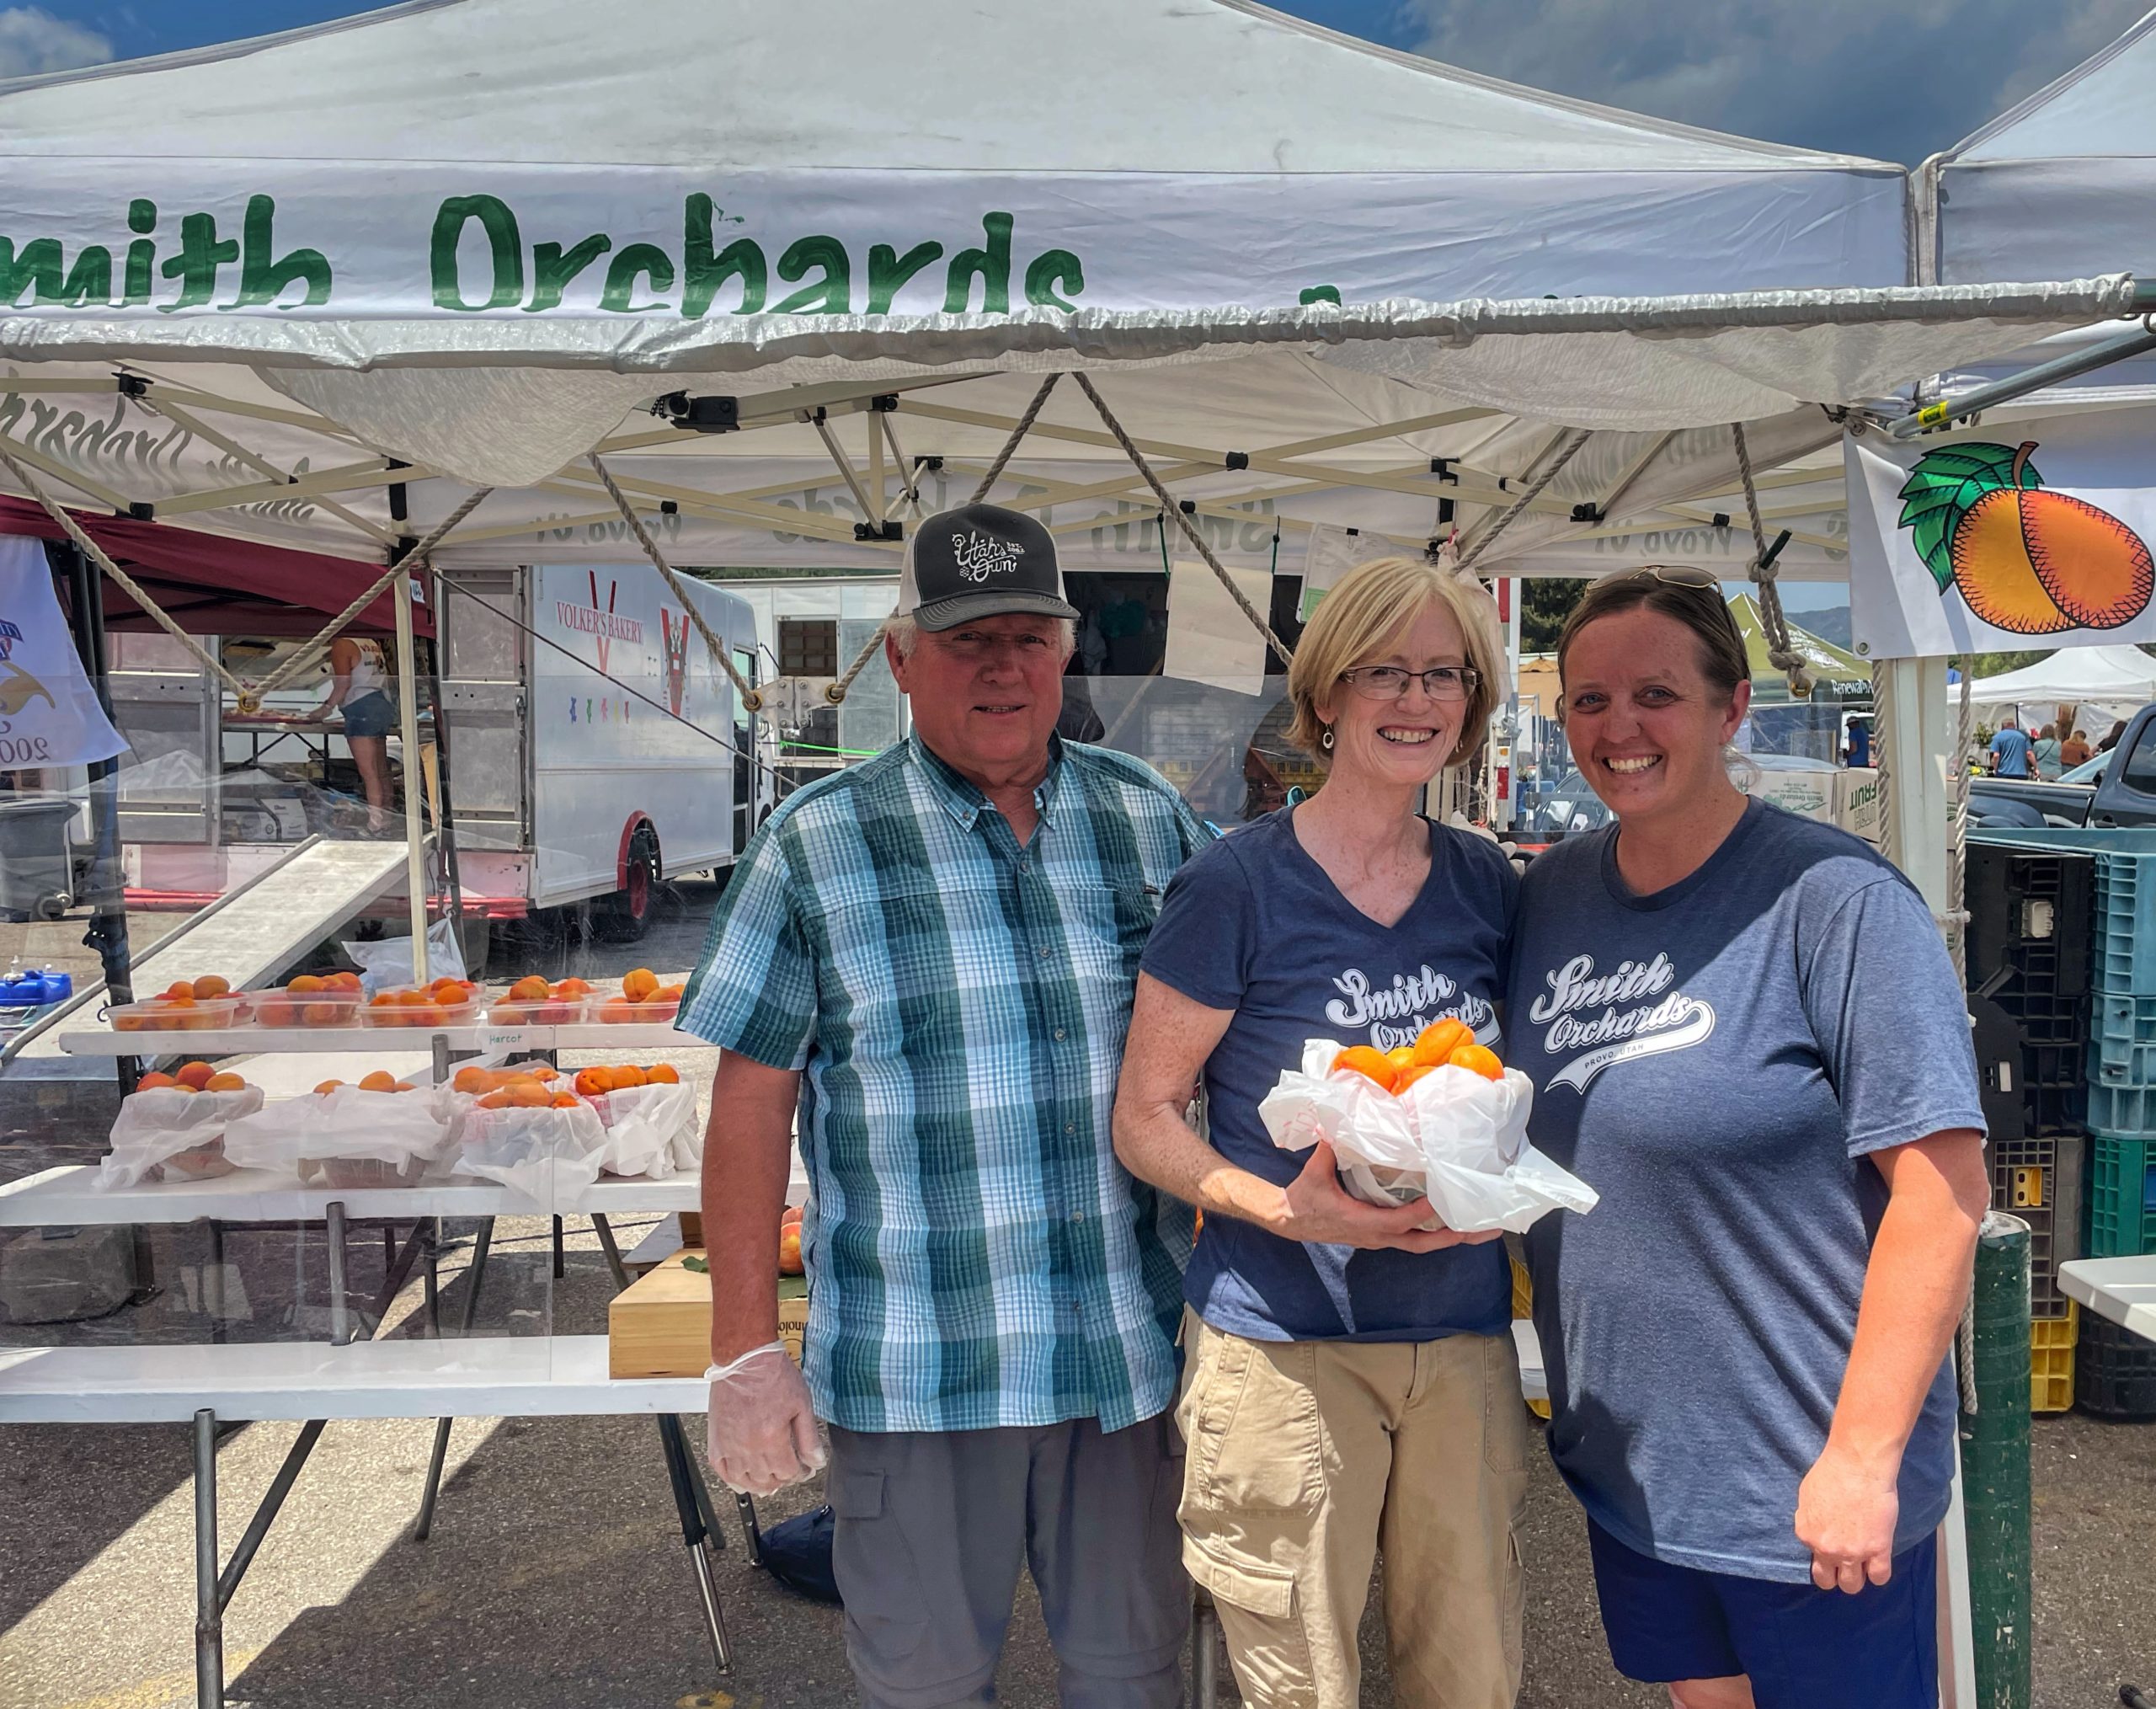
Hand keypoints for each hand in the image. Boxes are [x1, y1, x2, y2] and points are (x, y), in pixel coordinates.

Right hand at [704, 1343, 826, 1495]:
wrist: (745, 1358)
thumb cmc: (773, 1375)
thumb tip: (816, 1462)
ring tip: (770, 1481)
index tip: (805, 1469)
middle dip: (783, 1479)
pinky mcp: (716, 1440)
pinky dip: (732, 1480)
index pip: (789, 1473)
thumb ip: (809, 1438)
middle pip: (768, 1480)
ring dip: (760, 1485)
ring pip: (745, 1481)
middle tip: (790, 1473)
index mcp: (772, 1439)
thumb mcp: (802, 1404)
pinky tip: (742, 1481)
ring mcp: (729, 1446)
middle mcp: (748, 1447)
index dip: (800, 1473)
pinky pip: (721, 1470)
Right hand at [1269, 1141, 1500, 1253]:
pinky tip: (1453, 1224)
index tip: (1443, 1200)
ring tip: (1480, 1229)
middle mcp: (1376, 1236)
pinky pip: (1414, 1239)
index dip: (1422, 1213)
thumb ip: (1328, 1149)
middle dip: (1454, 1236)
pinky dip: (1436, 1233)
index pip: (1399, 1221)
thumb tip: (1339, 1123)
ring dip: (1451, 1238)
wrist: (1290, 1221)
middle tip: (1484, 1228)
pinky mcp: (1380, 1237)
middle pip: (1422, 1243)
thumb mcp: (1314, 1173)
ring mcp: (1380, 1239)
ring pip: (1422, 1245)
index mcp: (1362, 1222)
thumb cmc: (1304, 1198)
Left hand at [1794, 1443, 1899, 1592]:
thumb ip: (1808, 1518)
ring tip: (1862, 1566)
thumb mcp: (1806, 1496)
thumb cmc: (1832, 1472)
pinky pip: (1879, 1577)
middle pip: (1828, 1581)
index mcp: (1807, 1534)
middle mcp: (1827, 1548)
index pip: (1813, 1560)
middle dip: (1835, 1576)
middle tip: (1845, 1565)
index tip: (1833, 1547)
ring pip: (1852, 1585)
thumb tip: (1815, 1528)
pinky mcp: (1878, 1549)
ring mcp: (1852, 1552)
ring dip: (1857, 1578)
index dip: (1824, 1554)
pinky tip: (1878, 1563)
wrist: (1858, 1465)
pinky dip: (1878, 1574)